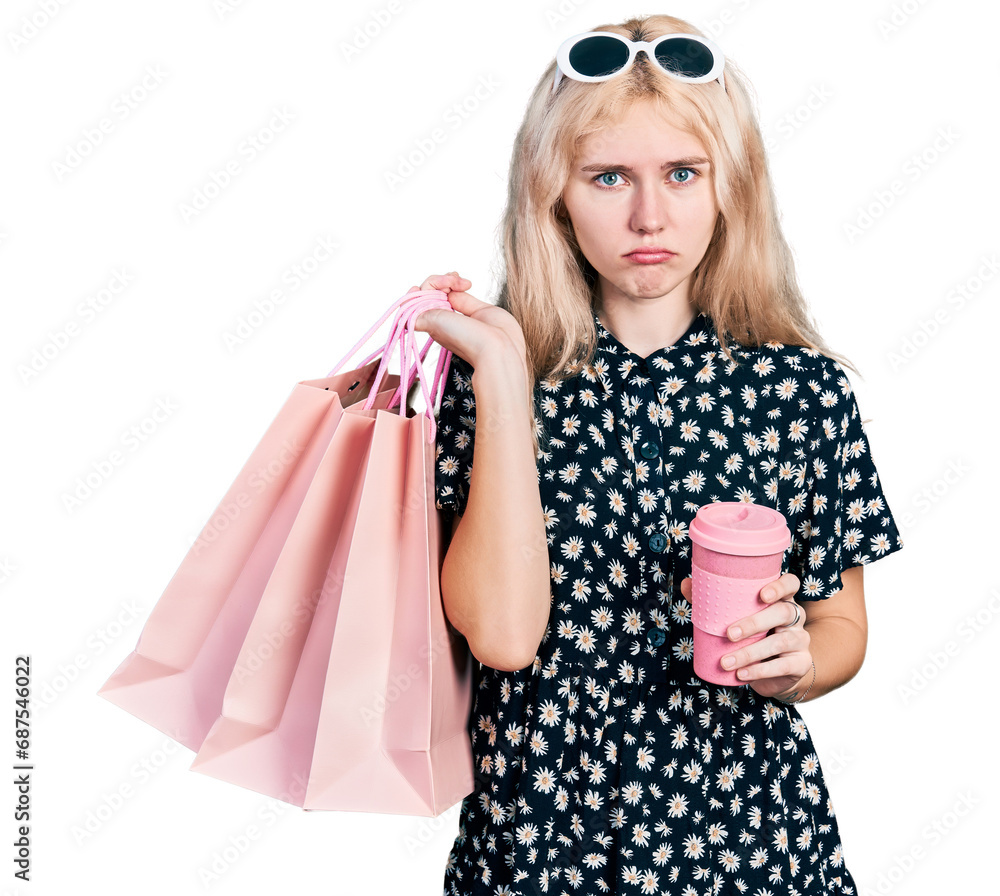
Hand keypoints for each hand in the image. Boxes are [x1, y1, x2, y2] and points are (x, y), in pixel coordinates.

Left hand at [409, 272, 527, 374]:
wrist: (498, 347)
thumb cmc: (466, 339)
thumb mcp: (434, 323)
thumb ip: (419, 313)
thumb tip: (412, 300)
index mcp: (431, 323)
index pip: (417, 301)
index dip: (420, 290)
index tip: (425, 289)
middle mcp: (443, 318)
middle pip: (432, 291)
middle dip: (438, 281)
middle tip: (450, 282)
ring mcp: (458, 312)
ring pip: (446, 288)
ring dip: (450, 279)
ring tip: (462, 282)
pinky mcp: (474, 306)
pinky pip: (460, 289)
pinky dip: (459, 282)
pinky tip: (466, 283)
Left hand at [680, 572, 812, 700]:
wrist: (777, 671)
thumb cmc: (754, 635)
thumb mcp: (738, 617)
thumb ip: (714, 599)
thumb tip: (686, 583)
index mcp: (781, 599)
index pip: (790, 584)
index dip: (780, 586)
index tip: (762, 594)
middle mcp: (795, 617)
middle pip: (784, 612)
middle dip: (755, 622)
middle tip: (729, 634)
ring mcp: (801, 640)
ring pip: (780, 642)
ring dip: (750, 653)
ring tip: (726, 662)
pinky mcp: (801, 663)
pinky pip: (782, 666)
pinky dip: (759, 671)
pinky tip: (741, 675)